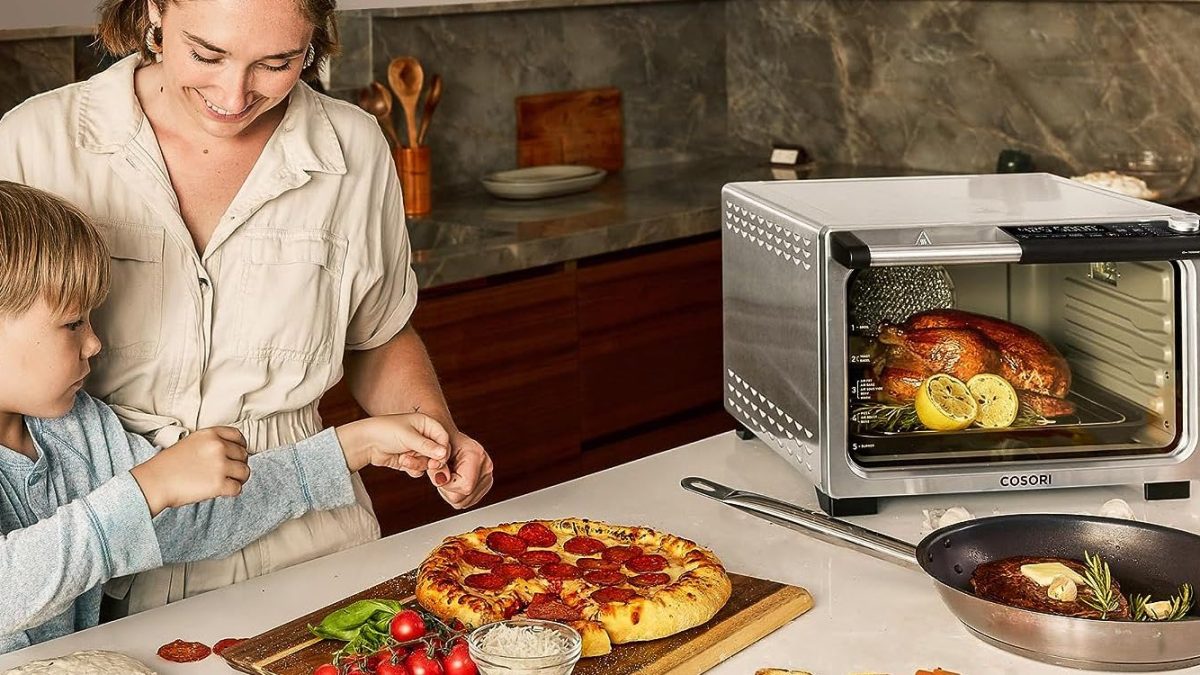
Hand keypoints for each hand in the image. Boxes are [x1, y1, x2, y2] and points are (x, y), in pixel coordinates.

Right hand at [130, 427, 249, 515]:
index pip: (238, 436)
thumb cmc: (168, 465)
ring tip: (227, 482)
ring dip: (238, 479)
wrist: (153, 482)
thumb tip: (231, 452)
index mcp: (210, 434)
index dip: (241, 446)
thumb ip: (211, 443)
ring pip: (245, 472)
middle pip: (243, 455)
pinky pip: (237, 489)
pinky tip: (222, 492)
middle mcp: (218, 447)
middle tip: (228, 473)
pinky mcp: (218, 484)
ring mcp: (219, 466)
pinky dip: (232, 492)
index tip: (238, 455)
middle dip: (238, 464)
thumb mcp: (191, 442)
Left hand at [336, 413, 449, 473]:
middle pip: (438, 453)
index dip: (443, 449)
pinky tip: (401, 462)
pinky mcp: (410, 460)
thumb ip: (427, 446)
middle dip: (431, 459)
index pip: (443, 438)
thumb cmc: (385, 431)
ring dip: (418, 464)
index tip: (439, 458)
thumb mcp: (408, 437)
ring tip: (404, 459)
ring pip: (429, 463)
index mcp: (426, 423)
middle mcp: (424, 436)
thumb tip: (444, 453)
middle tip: (428, 464)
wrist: (365, 442)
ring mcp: (417, 449)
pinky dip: (412, 469)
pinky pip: (419, 469)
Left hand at [435, 430, 492, 509]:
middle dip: (447, 490)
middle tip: (442, 475)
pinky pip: (468, 500)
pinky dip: (457, 494)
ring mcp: (488, 475)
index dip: (447, 486)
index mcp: (476, 455)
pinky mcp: (486, 483)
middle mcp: (486, 465)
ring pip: (465, 502)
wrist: (448, 439)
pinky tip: (454, 481)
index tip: (440, 473)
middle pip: (465, 497)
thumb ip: (436, 468)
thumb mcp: (434, 454)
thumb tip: (440, 480)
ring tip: (447, 477)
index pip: (465, 486)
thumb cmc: (440, 444)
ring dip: (451, 493)